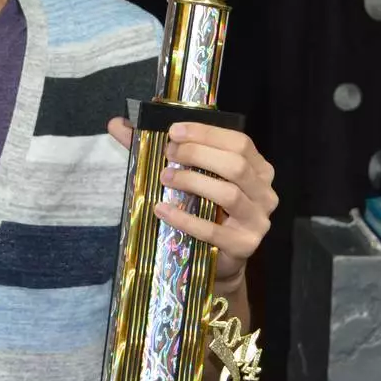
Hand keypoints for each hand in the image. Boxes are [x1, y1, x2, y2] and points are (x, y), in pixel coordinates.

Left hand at [107, 118, 276, 284]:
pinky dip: (184, 218)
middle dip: (198, 154)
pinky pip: (213, 230)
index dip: (207, 134)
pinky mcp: (244, 245)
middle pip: (236, 165)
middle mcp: (264, 192)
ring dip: (192, 182)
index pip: (239, 142)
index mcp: (257, 168)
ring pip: (229, 194)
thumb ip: (153, 148)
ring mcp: (257, 220)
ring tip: (164, 178)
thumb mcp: (186, 174)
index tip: (173, 131)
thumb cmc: (203, 207)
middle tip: (168, 154)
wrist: (216, 257)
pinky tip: (161, 209)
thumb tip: (117, 123)